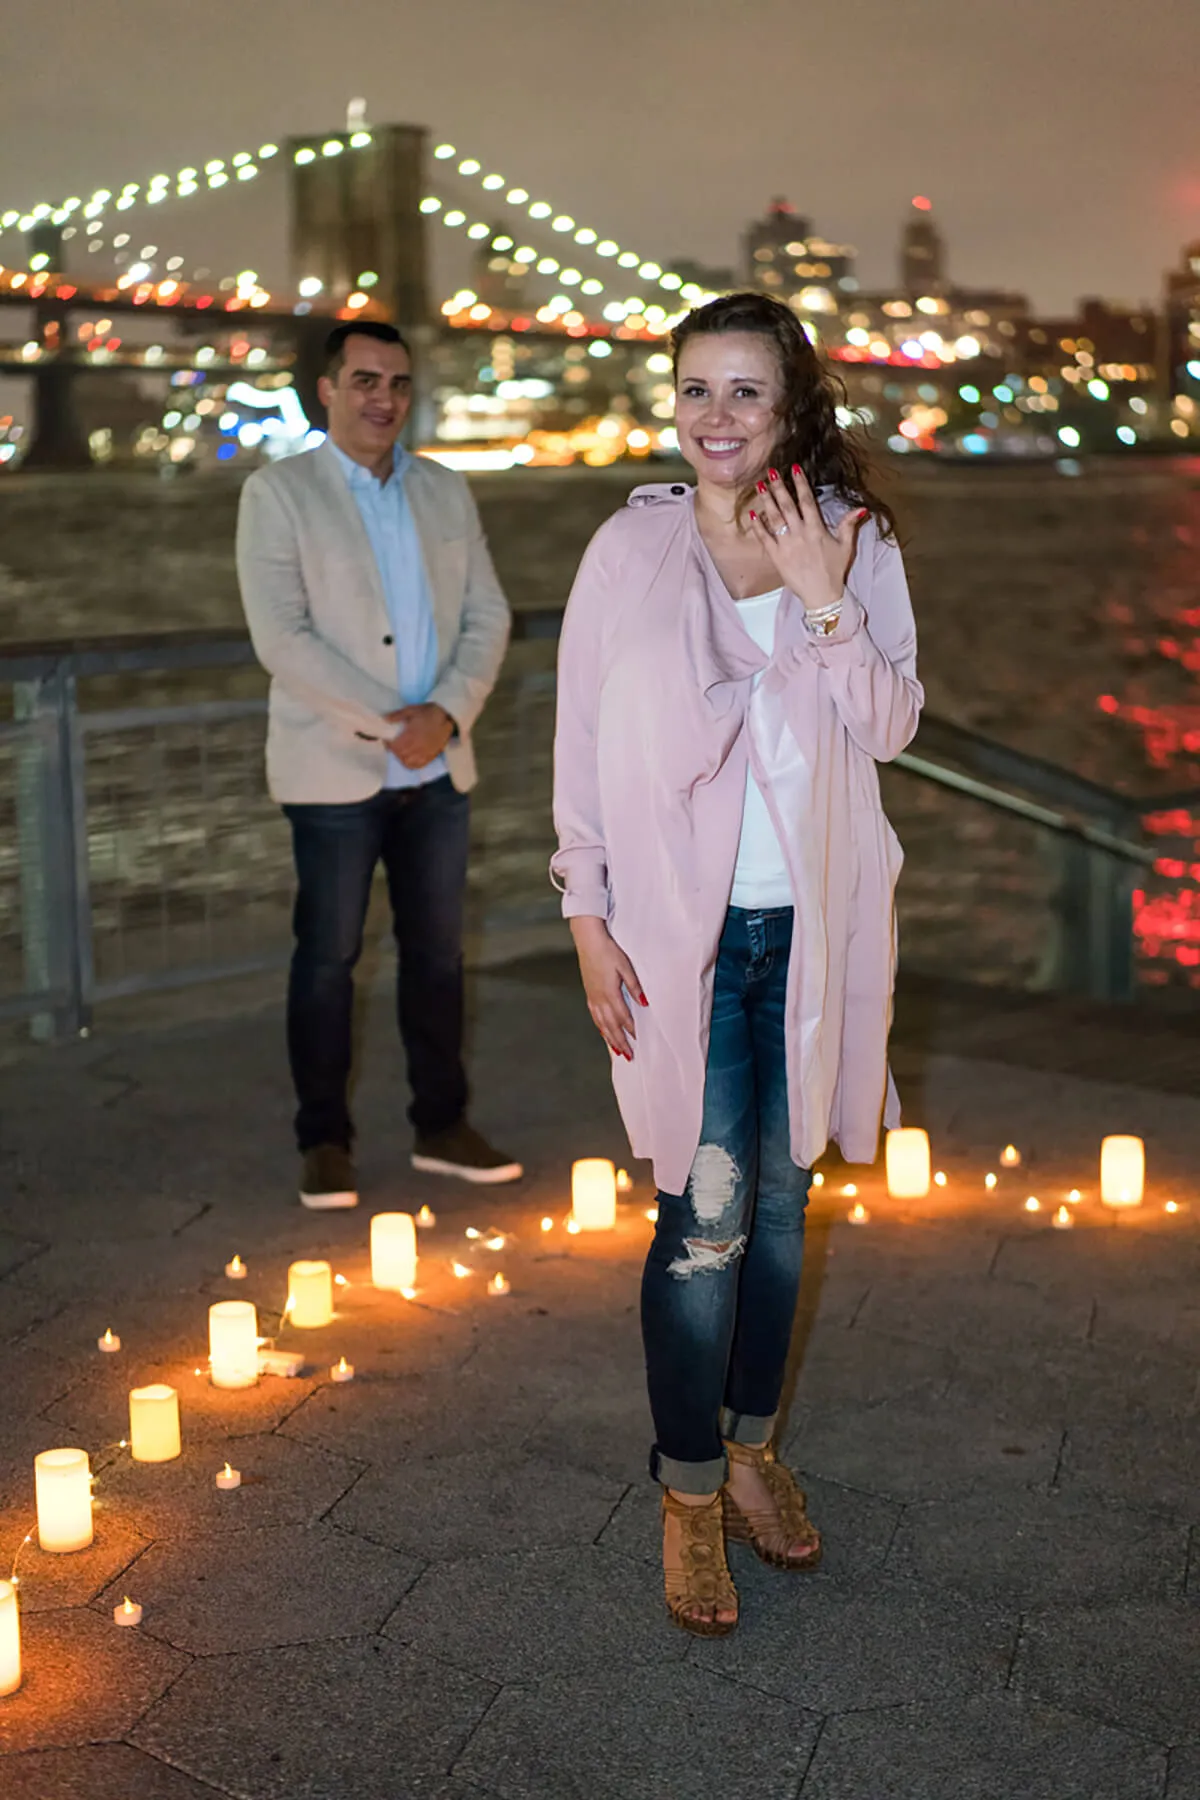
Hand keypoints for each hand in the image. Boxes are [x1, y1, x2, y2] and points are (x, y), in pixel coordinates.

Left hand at [384, 703, 453, 768]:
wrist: (447, 716)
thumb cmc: (428, 712)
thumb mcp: (411, 710)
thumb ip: (397, 715)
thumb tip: (385, 720)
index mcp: (411, 735)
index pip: (395, 746)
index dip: (389, 745)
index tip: (387, 740)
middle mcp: (418, 746)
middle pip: (401, 755)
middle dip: (394, 751)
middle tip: (393, 745)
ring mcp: (425, 752)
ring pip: (408, 762)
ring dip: (401, 758)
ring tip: (401, 752)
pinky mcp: (431, 755)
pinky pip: (418, 765)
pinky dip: (411, 764)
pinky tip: (409, 758)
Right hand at [570, 916, 645, 1060]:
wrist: (588, 940)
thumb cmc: (608, 950)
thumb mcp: (626, 966)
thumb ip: (634, 986)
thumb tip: (644, 1003)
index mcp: (610, 993)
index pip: (623, 1017)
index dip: (631, 1030)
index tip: (639, 1040)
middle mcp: (599, 998)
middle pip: (611, 1026)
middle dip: (620, 1041)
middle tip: (628, 1055)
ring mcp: (592, 996)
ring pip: (601, 1023)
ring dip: (610, 1038)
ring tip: (617, 1050)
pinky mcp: (589, 992)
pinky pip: (595, 1016)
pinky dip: (600, 1027)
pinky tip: (603, 1031)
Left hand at [748, 464, 867, 611]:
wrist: (822, 595)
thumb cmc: (834, 570)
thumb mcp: (846, 546)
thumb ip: (849, 525)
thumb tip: (860, 508)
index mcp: (817, 529)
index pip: (807, 501)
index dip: (800, 483)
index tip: (794, 468)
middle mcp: (800, 534)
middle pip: (787, 505)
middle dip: (779, 487)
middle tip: (772, 471)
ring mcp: (787, 545)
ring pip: (775, 518)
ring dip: (767, 501)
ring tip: (760, 486)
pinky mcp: (777, 557)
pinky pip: (765, 538)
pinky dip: (758, 526)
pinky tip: (752, 514)